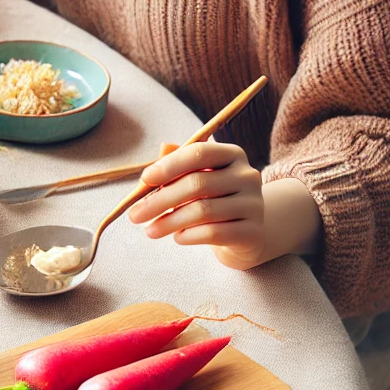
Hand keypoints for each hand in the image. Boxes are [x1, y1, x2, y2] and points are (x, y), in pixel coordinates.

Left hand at [126, 141, 277, 268]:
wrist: (243, 231)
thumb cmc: (210, 199)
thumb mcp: (194, 178)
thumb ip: (175, 165)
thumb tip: (159, 154)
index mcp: (232, 154)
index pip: (199, 152)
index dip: (169, 165)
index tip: (144, 179)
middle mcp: (248, 176)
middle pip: (197, 184)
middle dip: (160, 200)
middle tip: (134, 215)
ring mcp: (254, 204)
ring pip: (203, 211)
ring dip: (168, 222)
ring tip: (150, 231)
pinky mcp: (253, 231)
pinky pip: (213, 233)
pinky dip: (188, 235)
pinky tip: (177, 237)